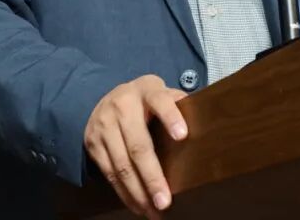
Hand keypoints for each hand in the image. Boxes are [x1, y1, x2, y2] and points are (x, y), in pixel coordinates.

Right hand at [84, 74, 188, 217]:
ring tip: (154, 211)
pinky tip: (138, 205)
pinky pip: (109, 173)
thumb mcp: (162, 93)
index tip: (183, 136)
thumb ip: (180, 104)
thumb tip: (206, 122)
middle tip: (165, 200)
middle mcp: (122, 105)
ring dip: (138, 192)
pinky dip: (124, 193)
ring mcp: (104, 125)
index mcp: (146, 90)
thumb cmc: (146, 101)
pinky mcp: (93, 143)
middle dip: (152, 176)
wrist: (106, 98)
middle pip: (138, 144)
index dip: (171, 117)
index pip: (160, 101)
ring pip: (121, 164)